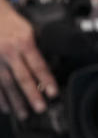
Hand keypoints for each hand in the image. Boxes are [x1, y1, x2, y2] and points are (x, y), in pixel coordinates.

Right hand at [0, 0, 56, 119]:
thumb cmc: (12, 24)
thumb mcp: (29, 31)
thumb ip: (35, 50)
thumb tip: (45, 70)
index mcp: (24, 42)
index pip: (38, 65)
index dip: (46, 80)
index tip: (53, 93)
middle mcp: (9, 51)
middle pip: (22, 77)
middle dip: (32, 95)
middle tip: (40, 109)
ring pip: (6, 83)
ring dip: (15, 101)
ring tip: (23, 114)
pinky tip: (4, 107)